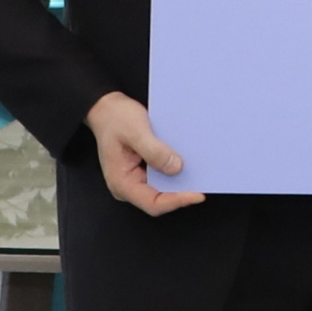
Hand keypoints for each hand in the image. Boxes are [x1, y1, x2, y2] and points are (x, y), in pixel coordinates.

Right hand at [86, 91, 203, 216]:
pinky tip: (188, 162)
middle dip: (182, 192)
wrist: (107, 107)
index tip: (197, 194)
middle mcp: (129, 185)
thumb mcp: (136, 132)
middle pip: (160, 198)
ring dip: (181, 181)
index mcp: (122, 182)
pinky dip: (176, 170)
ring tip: (199, 171)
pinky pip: (163, 175)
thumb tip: (176, 168)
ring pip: (164, 188)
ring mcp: (137, 178)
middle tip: (204, 181)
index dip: (176, 201)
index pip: (153, 203)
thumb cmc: (115, 118)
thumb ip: (154, 151)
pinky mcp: (144, 169)